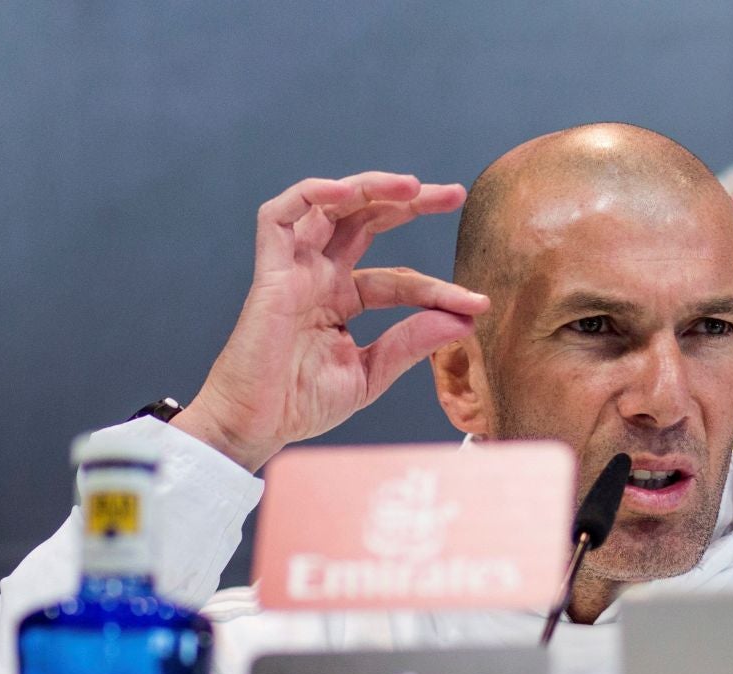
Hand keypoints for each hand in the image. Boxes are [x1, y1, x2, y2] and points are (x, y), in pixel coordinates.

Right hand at [171, 172, 488, 470]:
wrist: (255, 427)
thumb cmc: (300, 404)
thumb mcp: (371, 373)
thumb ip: (411, 343)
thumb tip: (464, 321)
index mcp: (342, 300)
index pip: (398, 280)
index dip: (438, 289)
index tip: (477, 305)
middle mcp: (319, 276)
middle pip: (366, 220)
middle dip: (410, 202)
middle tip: (454, 194)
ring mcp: (294, 270)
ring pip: (329, 206)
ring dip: (370, 188)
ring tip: (413, 186)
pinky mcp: (269, 272)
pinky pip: (279, 216)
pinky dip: (311, 195)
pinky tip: (347, 192)